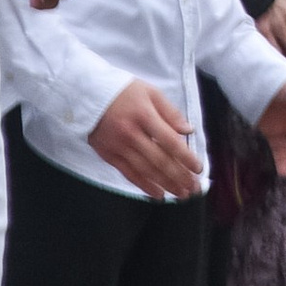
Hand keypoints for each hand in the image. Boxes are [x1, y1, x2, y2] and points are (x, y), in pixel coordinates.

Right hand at [91, 79, 205, 199]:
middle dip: (179, 176)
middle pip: (159, 160)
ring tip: (181, 194)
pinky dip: (144, 186)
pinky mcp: (109, 155)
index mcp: (145, 115)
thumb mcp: (151, 92)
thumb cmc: (123, 91)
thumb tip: (189, 130)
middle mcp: (131, 134)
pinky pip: (129, 174)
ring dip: (166, 185)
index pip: (170, 141)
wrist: (87, 95)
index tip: (198, 168)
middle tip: (193, 188)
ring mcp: (119, 147)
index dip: (186, 157)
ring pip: (146, 171)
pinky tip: (158, 194)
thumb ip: (171, 112)